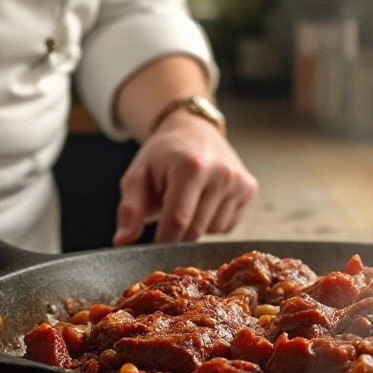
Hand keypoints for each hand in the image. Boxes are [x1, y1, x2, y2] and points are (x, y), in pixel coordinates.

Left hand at [114, 111, 257, 244]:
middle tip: (169, 211)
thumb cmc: (162, 155)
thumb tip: (122, 241)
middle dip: (178, 232)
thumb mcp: (137, 176)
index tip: (154, 242)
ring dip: (197, 225)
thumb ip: (130, 209)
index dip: (163, 240)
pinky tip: (206, 200)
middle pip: (195, 231)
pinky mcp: (250, 188)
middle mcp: (221, 174)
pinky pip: (228, 225)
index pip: (177, 222)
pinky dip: (213, 220)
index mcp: (190, 168)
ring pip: (213, 231)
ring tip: (189, 200)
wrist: (194, 130)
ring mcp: (239, 181)